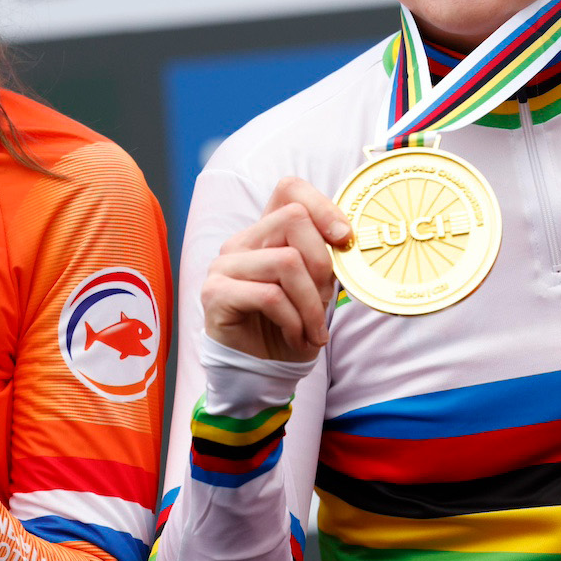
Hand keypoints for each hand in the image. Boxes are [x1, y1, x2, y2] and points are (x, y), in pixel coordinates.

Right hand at [202, 177, 350, 361]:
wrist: (263, 370)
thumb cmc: (292, 325)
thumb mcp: (317, 287)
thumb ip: (324, 257)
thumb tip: (345, 235)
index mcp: (267, 233)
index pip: (290, 189)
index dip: (322, 206)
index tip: (344, 238)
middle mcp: (242, 242)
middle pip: (294, 219)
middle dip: (323, 264)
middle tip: (326, 301)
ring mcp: (224, 265)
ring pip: (286, 261)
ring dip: (311, 304)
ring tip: (314, 330)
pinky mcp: (215, 293)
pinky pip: (269, 295)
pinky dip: (293, 321)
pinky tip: (296, 337)